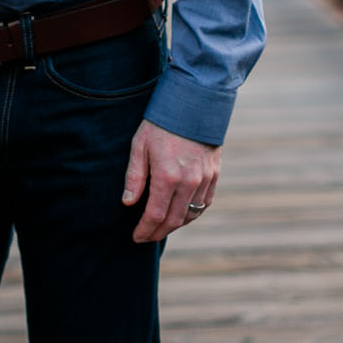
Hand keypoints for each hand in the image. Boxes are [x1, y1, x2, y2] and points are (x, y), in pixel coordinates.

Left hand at [121, 121, 219, 242]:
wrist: (193, 104)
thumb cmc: (161, 124)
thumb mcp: (140, 146)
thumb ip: (134, 177)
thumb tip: (128, 202)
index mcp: (167, 176)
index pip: (155, 215)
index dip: (145, 230)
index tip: (136, 237)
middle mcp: (188, 182)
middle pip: (174, 220)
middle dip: (158, 232)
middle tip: (147, 237)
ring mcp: (204, 180)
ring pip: (190, 214)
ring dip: (175, 225)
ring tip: (161, 228)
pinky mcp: (214, 175)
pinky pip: (204, 203)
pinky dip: (192, 214)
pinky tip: (182, 215)